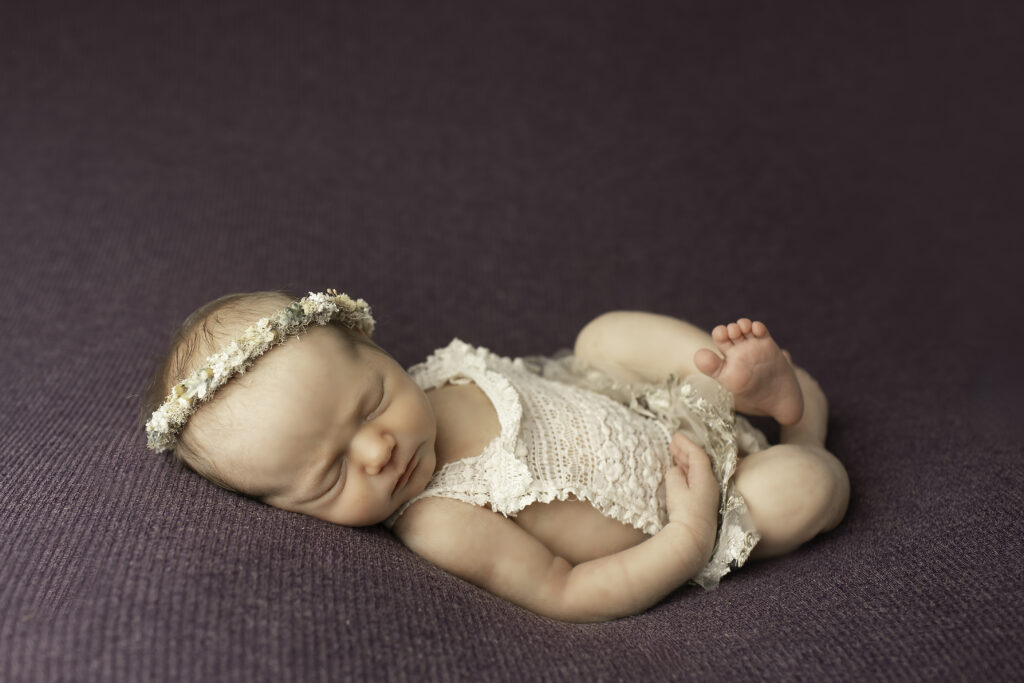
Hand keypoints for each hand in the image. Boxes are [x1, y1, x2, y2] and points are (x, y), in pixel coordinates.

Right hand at [664, 433, 719, 557]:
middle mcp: (710, 484)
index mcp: (706, 478)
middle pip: (699, 462)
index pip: (698, 455)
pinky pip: (696, 481)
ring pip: (698, 472)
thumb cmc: (684, 513)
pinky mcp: (703, 505)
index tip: (676, 436)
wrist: (693, 541)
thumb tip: (676, 470)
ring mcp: (708, 495)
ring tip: (674, 454)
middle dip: (686, 451)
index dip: (686, 444)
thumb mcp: (675, 489)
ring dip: (686, 461)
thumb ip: (675, 474)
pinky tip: (680, 473)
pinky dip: (687, 473)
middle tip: (673, 443)